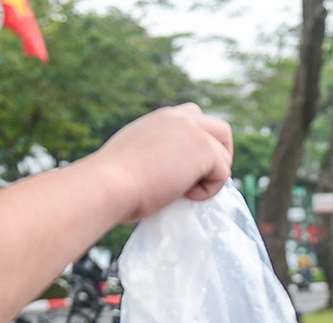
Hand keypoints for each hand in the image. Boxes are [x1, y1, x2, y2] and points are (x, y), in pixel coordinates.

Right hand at [95, 103, 232, 222]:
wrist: (107, 185)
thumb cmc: (112, 184)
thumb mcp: (134, 160)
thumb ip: (155, 156)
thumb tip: (166, 174)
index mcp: (161, 119)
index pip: (193, 120)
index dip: (197, 146)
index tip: (183, 169)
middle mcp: (179, 118)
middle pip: (219, 129)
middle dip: (218, 155)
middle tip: (200, 181)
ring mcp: (193, 130)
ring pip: (224, 151)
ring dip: (212, 175)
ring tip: (186, 191)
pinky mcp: (204, 149)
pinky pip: (223, 173)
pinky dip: (208, 190)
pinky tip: (183, 195)